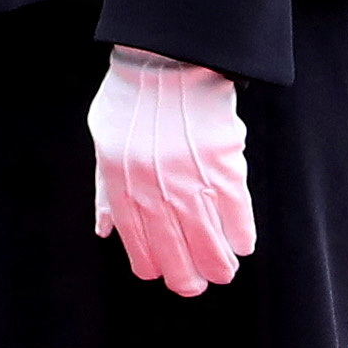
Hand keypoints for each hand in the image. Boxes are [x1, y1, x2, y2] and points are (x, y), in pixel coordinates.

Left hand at [90, 49, 255, 294]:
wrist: (166, 62)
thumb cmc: (132, 101)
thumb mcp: (104, 144)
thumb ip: (105, 190)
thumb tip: (104, 230)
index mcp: (121, 182)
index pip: (136, 239)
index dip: (151, 263)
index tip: (162, 276)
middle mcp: (153, 187)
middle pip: (173, 247)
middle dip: (187, 275)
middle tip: (197, 285)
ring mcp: (188, 178)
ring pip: (207, 237)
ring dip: (218, 262)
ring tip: (224, 272)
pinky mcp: (222, 164)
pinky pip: (235, 211)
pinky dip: (240, 232)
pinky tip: (243, 245)